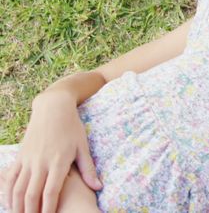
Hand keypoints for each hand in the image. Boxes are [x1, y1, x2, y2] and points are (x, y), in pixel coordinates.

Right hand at [2, 93, 100, 212]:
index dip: (48, 208)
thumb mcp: (83, 147)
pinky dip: (8, 192)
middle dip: (30, 211)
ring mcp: (28, 159)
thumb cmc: (72, 128)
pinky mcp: (20, 156)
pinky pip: (10, 178)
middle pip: (32, 193)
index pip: (51, 191)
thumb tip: (98, 187)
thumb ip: (88, 169)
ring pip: (18, 188)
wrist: (53, 108)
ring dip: (17, 205)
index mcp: (58, 161)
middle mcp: (40, 162)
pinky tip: (10, 204)